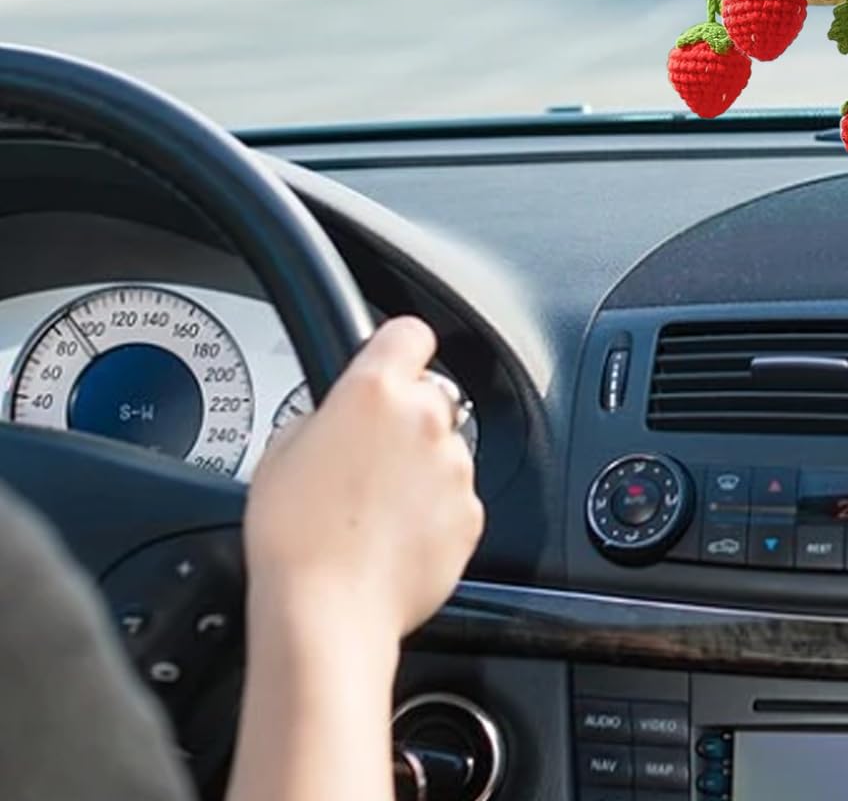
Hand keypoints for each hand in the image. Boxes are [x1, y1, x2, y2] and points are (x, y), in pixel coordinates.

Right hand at [244, 316, 483, 641]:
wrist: (326, 613)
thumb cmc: (292, 538)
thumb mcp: (280, 451)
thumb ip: (323, 414)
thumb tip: (338, 415)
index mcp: (375, 391)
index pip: (409, 332)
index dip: (397, 347)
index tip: (390, 361)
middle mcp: (425, 418)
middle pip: (428, 396)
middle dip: (404, 418)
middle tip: (366, 459)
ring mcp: (455, 466)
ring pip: (444, 450)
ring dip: (419, 468)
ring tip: (372, 511)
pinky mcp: (471, 512)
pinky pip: (454, 498)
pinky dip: (433, 512)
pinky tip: (392, 538)